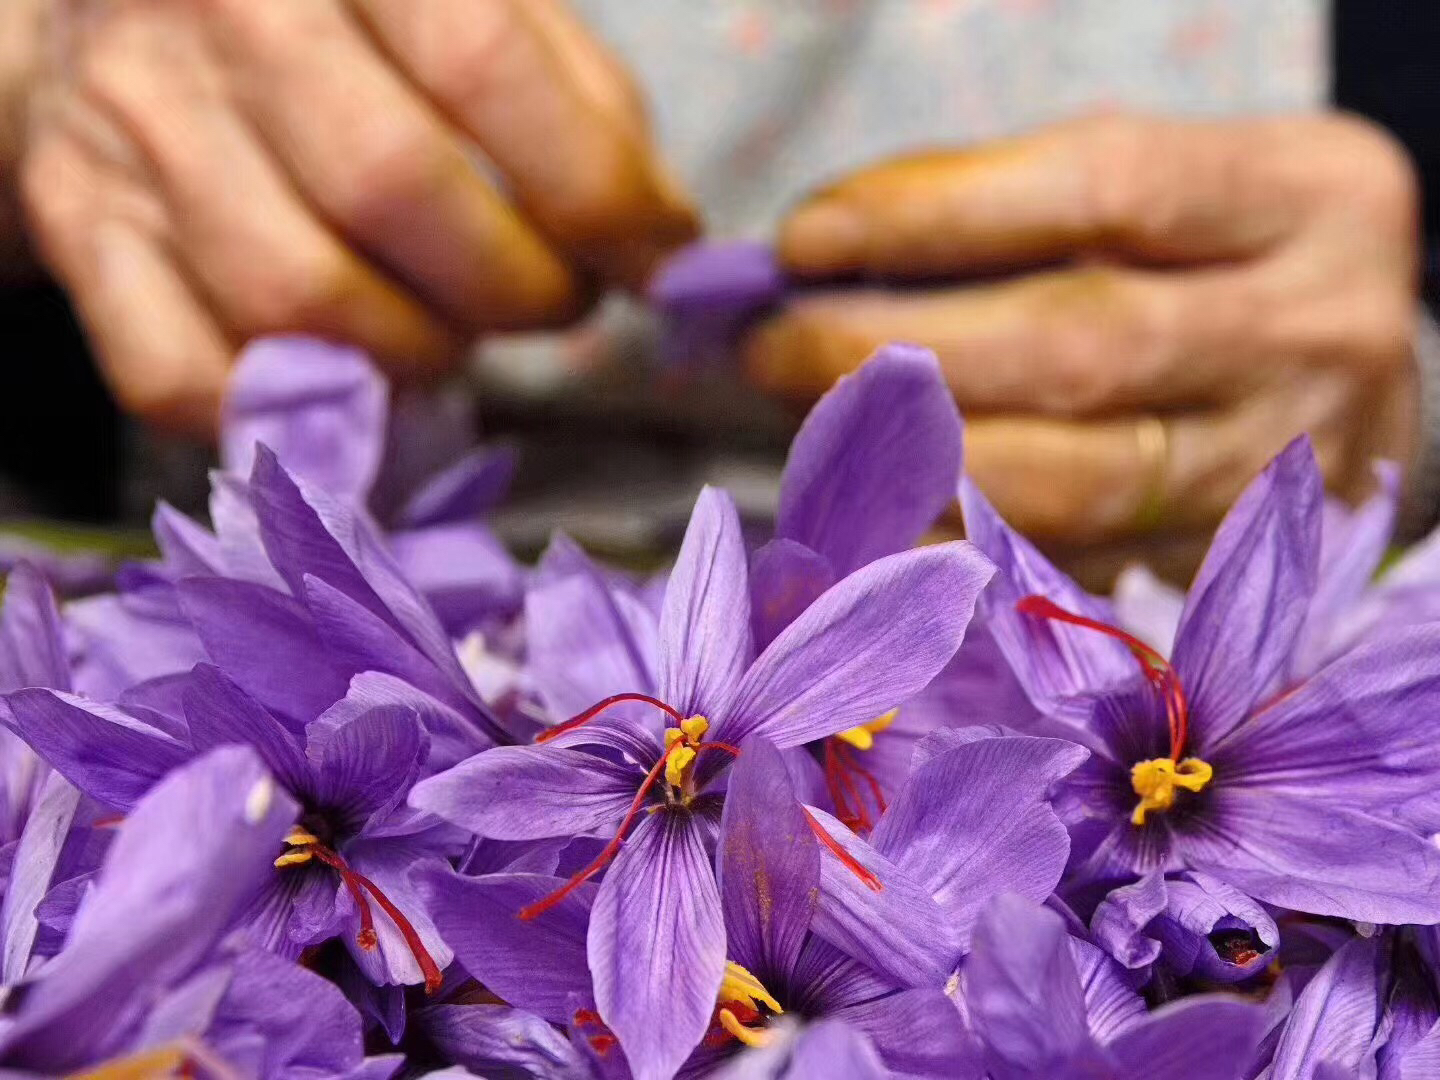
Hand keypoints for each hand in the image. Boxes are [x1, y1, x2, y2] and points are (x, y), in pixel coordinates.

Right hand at [11, 0, 695, 433]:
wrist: (122, 10)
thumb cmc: (346, 23)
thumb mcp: (473, 2)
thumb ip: (576, 99)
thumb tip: (654, 237)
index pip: (485, 67)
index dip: (600, 194)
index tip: (658, 264)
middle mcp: (225, 18)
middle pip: (391, 190)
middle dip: (517, 288)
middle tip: (558, 302)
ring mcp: (135, 126)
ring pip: (299, 301)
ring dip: (419, 354)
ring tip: (456, 328)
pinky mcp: (79, 227)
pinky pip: (182, 375)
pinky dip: (286, 409)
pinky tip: (343, 376)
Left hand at [750, 113, 1418, 578]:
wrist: (1343, 376)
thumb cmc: (1210, 259)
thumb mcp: (1148, 192)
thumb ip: (1003, 211)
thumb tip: (816, 259)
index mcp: (1303, 197)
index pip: (1096, 191)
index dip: (931, 217)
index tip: (803, 239)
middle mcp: (1317, 334)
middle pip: (1075, 344)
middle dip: (894, 350)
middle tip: (776, 349)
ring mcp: (1280, 466)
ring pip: (1071, 478)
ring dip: (908, 461)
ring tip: (811, 428)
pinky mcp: (1229, 561)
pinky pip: (1066, 563)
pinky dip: (953, 541)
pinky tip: (875, 515)